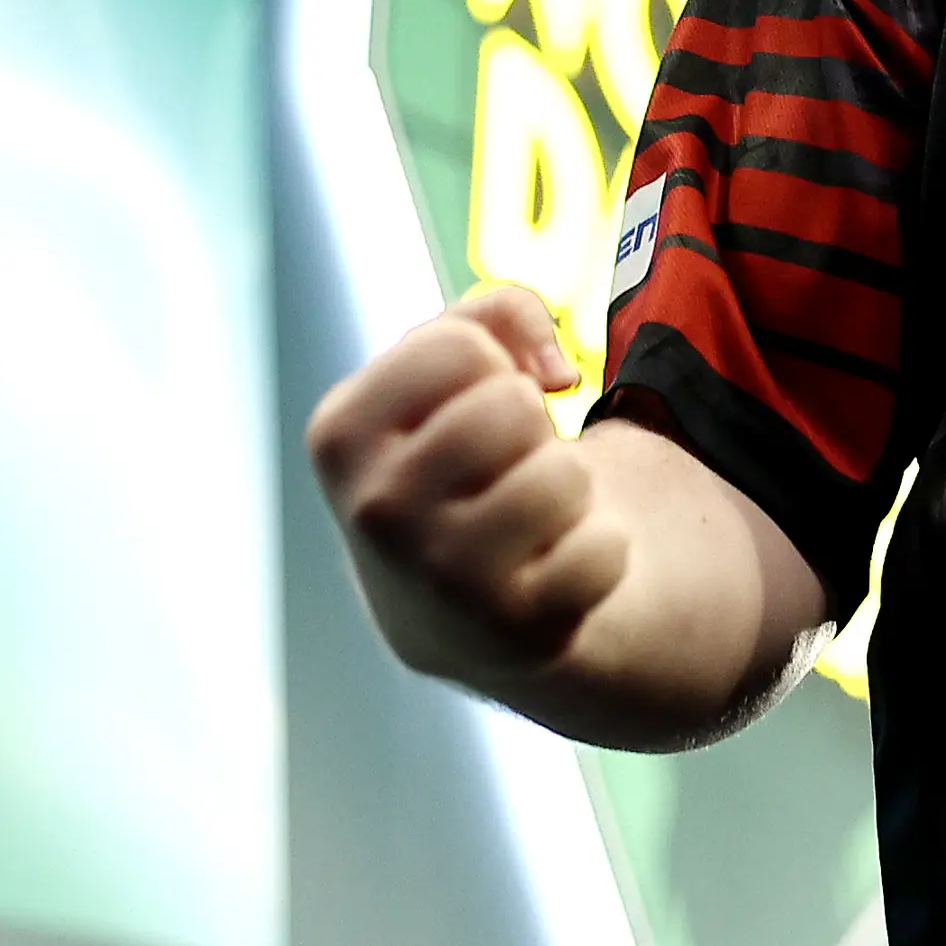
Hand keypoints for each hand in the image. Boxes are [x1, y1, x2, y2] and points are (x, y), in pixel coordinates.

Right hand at [308, 286, 633, 692]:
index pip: (456, 346)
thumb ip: (494, 311)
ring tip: (528, 517)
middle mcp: (376, 512)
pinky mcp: (513, 633)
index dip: (490, 364)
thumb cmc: (458, 461)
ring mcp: (441, 581)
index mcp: (340, 435)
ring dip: (567, 491)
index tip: (472, 404)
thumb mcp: (450, 371)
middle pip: (513, 406)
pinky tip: (550, 570)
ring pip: (565, 477)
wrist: (460, 610)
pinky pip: (605, 549)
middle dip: (530, 429)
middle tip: (504, 467)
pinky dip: (598, 553)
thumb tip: (553, 373)